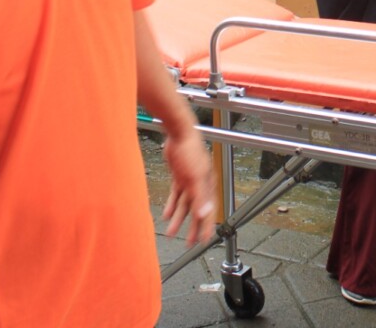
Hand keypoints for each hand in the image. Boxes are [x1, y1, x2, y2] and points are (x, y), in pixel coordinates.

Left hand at [162, 126, 216, 245]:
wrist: (178, 133)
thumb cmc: (190, 150)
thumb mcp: (195, 176)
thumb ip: (200, 196)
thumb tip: (204, 214)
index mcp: (207, 186)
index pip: (208, 211)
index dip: (205, 226)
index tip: (203, 241)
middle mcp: (200, 185)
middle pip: (197, 210)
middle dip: (193, 227)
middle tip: (189, 243)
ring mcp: (189, 181)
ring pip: (185, 205)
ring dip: (179, 219)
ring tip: (172, 232)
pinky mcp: (180, 176)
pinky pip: (176, 195)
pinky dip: (172, 206)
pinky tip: (166, 214)